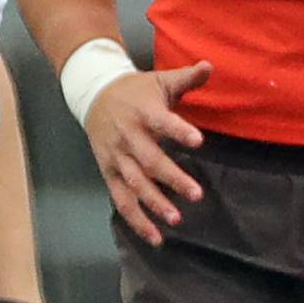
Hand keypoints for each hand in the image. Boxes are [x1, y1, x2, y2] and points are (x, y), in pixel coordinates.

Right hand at [86, 60, 211, 245]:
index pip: (162, 121)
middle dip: (172, 179)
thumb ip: (187, 77)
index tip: (198, 141)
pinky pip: (122, 200)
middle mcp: (129, 137)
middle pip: (150, 161)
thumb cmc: (135, 91)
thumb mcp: (159, 80)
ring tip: (176, 219)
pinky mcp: (109, 173)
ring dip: (154, 204)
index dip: (179, 131)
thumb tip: (210, 65)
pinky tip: (155, 237)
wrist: (93, 95)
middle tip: (196, 194)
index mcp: (144, 113)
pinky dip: (136, 220)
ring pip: (134, 184)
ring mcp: (117, 158)